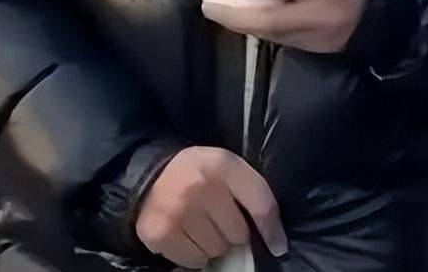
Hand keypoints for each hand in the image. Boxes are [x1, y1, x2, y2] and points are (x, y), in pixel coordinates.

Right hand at [135, 146, 287, 267]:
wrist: (150, 174)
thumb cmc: (198, 173)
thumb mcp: (226, 167)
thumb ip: (251, 194)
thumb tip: (275, 242)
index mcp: (223, 165)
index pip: (261, 204)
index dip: (272, 230)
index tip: (277, 246)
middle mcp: (201, 187)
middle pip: (238, 235)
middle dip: (232, 232)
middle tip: (217, 217)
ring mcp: (179, 212)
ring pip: (216, 251)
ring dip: (213, 244)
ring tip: (200, 224)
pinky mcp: (161, 234)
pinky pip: (194, 261)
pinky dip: (194, 253)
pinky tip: (185, 233)